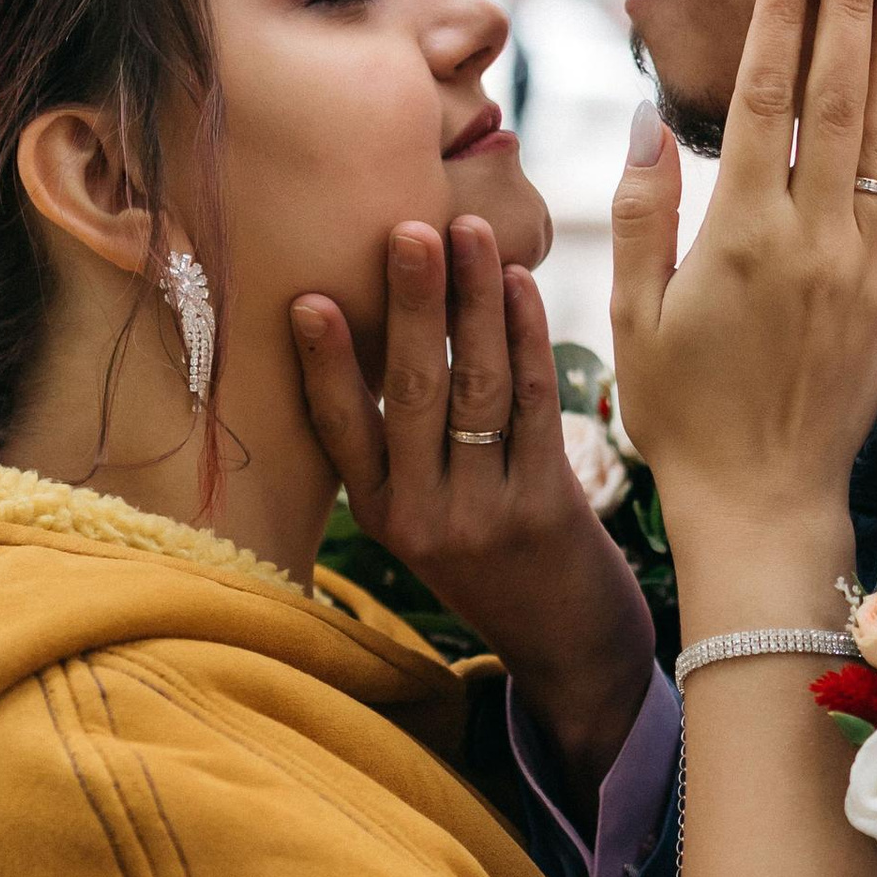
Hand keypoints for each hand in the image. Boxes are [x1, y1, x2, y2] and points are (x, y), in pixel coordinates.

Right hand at [293, 218, 654, 795]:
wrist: (567, 648)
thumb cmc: (492, 564)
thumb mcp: (426, 519)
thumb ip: (399, 449)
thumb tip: (385, 329)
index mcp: (379, 515)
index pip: (340, 429)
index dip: (325, 365)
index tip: (309, 298)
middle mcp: (423, 517)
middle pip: (412, 393)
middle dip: (412, 304)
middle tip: (408, 229)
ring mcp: (485, 513)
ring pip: (476, 389)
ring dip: (475, 303)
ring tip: (470, 232)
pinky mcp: (546, 506)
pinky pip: (534, 406)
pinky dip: (528, 338)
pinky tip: (520, 286)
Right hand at [611, 0, 876, 615]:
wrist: (763, 501)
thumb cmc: (681, 414)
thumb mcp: (634, 317)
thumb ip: (643, 211)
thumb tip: (647, 118)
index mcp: (742, 236)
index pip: (764, 96)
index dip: (780, 16)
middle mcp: (813, 240)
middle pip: (838, 95)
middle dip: (848, 6)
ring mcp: (865, 266)